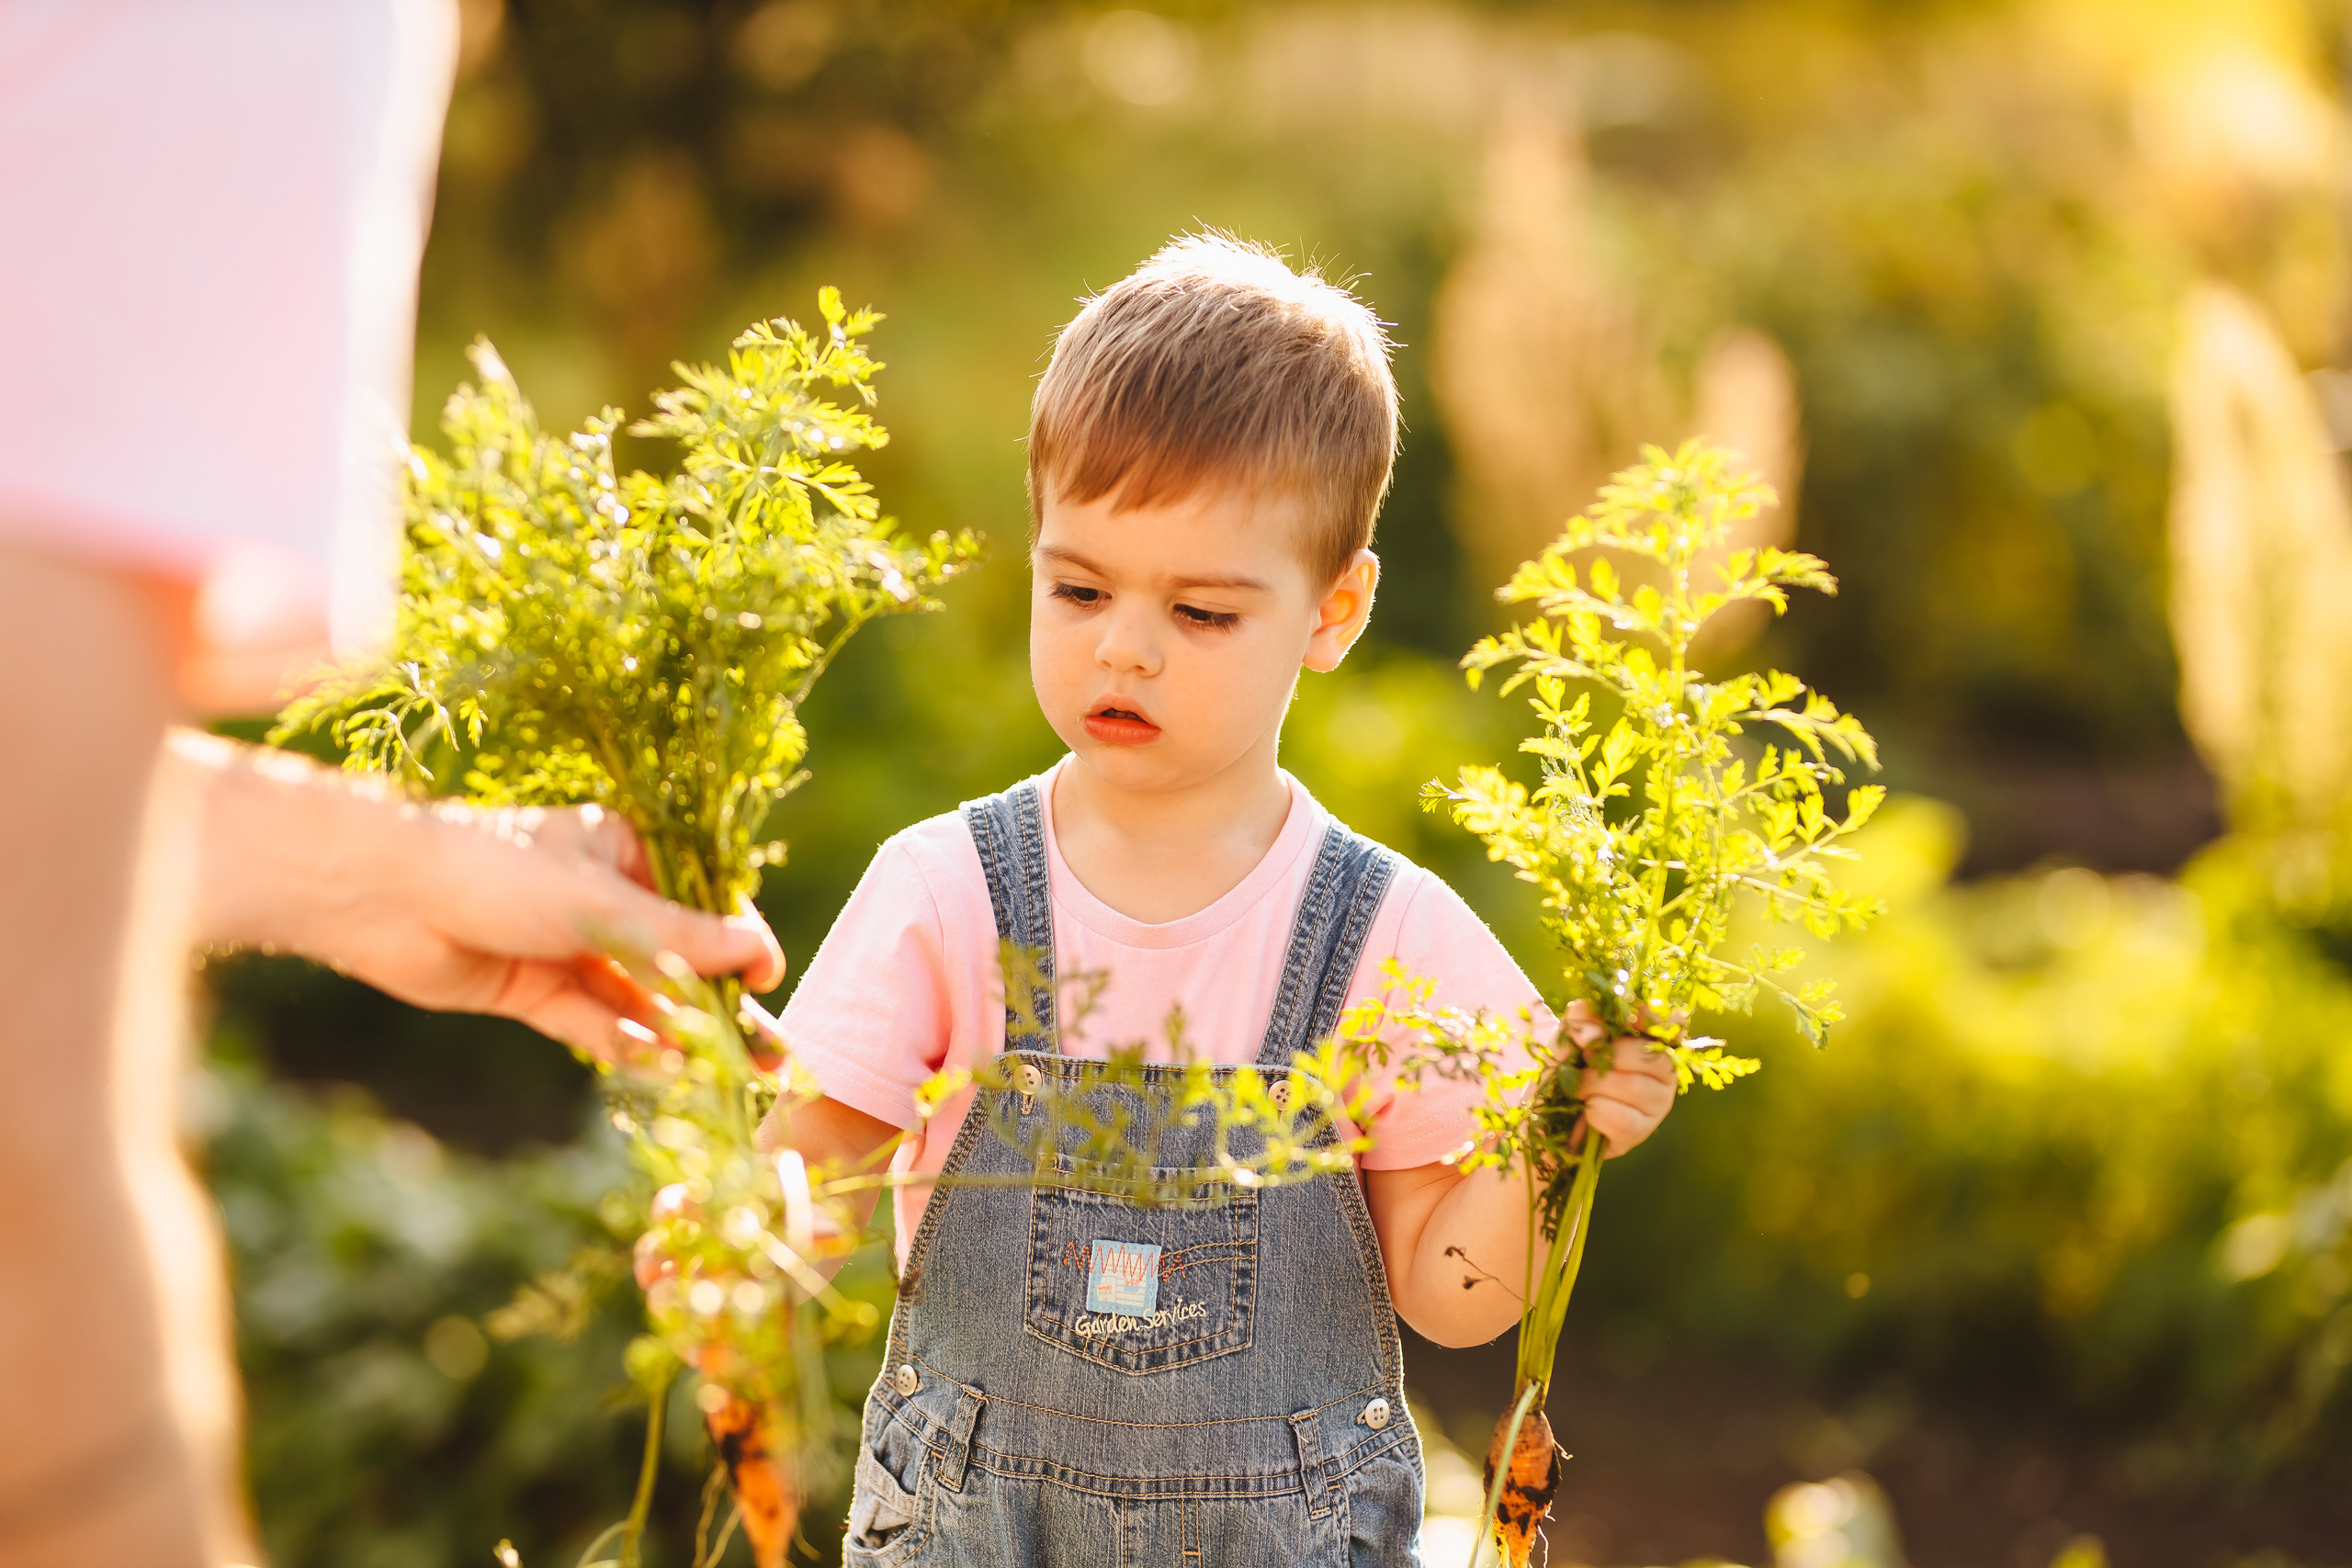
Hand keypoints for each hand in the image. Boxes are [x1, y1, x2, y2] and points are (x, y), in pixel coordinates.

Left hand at [327, 800, 787, 1058]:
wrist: (382, 898)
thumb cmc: (499, 872)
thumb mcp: (603, 904)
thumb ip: (683, 938)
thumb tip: (760, 955)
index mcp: (625, 851)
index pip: (701, 905)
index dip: (737, 947)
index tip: (764, 984)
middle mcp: (602, 897)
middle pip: (675, 959)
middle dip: (718, 1007)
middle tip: (768, 1055)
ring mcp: (567, 946)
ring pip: (637, 997)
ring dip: (675, 1033)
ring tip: (720, 1074)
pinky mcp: (533, 990)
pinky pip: (592, 1021)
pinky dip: (624, 1042)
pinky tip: (659, 1065)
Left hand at [1559, 999, 1677, 1156]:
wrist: (1544, 1122)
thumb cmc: (1562, 1075)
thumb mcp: (1566, 1042)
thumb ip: (1579, 1024)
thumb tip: (1590, 1022)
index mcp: (1647, 1042)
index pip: (1663, 1027)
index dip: (1650, 1020)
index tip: (1629, 1015)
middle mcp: (1661, 1073)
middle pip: (1651, 1057)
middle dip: (1611, 1056)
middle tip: (1585, 1059)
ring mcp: (1656, 1105)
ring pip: (1635, 1088)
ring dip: (1595, 1085)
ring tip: (1579, 1089)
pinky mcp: (1641, 1132)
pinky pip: (1623, 1119)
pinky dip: (1595, 1113)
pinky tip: (1586, 1113)